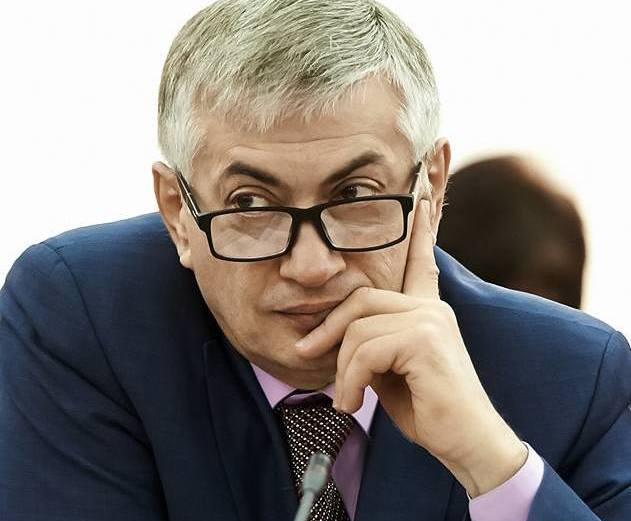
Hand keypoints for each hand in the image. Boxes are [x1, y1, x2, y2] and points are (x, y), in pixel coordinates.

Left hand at [295, 198, 527, 496]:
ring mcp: (430, 320)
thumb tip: (337, 338)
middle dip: (327, 328)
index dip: (420, 230)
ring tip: (346, 399)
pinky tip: (354, 404)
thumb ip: (371, 346)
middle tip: (305, 353)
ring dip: (341, 369)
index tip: (421, 198)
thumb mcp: (390, 372)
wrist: (468, 444)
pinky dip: (351, 381)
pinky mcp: (425, 340)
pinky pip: (365, 350)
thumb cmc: (429, 411)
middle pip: (361, 299)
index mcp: (427, 310)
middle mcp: (431, 308)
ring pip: (358, 328)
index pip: (419, 262)